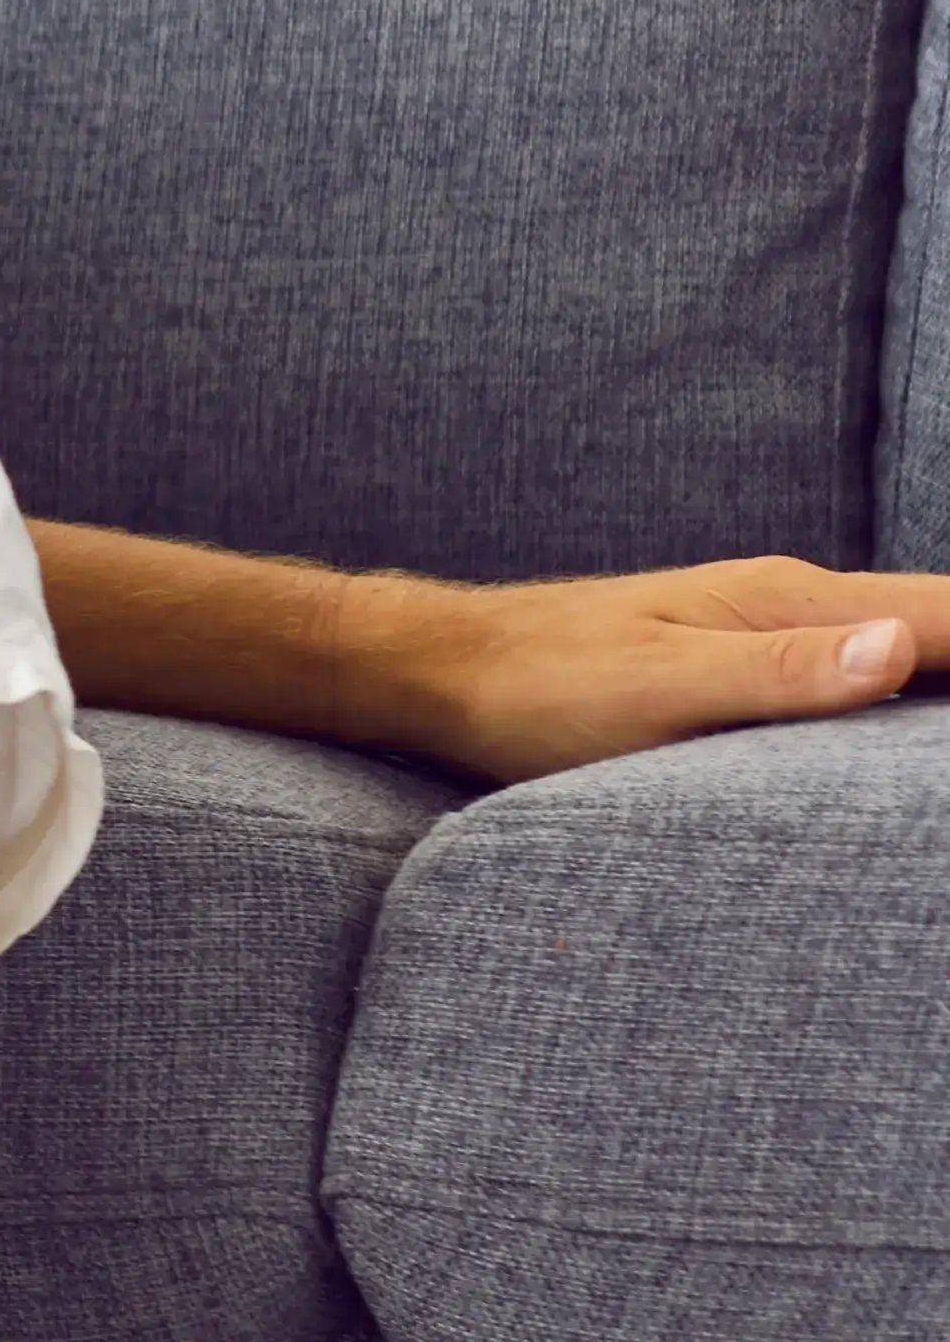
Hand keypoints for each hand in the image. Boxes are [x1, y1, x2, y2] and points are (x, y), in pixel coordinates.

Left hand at [384, 555, 942, 783]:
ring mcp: (778, 632)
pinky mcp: (750, 665)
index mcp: (796, 605)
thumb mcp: (656, 689)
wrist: (441, 668)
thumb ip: (777, 674)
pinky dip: (925, 693)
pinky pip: (871, 673)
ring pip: (919, 648)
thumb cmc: (537, 686)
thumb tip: (893, 648)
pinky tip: (926, 736)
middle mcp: (801, 606)